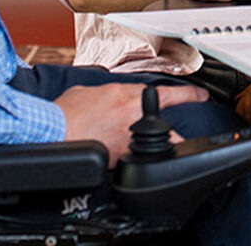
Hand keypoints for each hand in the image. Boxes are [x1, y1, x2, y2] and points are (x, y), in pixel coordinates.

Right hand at [55, 81, 206, 163]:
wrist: (49, 131)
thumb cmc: (64, 112)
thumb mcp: (90, 91)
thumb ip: (110, 92)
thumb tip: (115, 96)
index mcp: (126, 96)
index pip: (168, 94)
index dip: (189, 94)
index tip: (200, 96)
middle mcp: (131, 116)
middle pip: (167, 125)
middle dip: (173, 129)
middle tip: (173, 131)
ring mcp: (126, 139)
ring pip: (154, 145)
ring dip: (155, 145)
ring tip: (151, 146)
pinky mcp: (117, 157)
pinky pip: (134, 158)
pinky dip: (132, 157)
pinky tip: (125, 156)